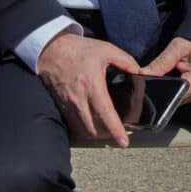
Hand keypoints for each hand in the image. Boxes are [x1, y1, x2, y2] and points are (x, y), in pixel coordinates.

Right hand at [36, 31, 140, 146]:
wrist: (51, 50)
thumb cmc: (77, 49)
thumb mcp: (106, 49)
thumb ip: (126, 61)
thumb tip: (139, 72)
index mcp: (92, 85)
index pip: (105, 113)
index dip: (116, 130)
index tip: (123, 142)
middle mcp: (79, 98)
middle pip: (94, 129)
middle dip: (108, 135)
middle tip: (118, 132)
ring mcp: (68, 104)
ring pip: (83, 130)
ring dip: (96, 133)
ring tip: (106, 129)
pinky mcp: (61, 106)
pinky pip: (74, 125)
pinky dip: (84, 128)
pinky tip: (92, 123)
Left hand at [144, 35, 190, 103]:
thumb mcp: (178, 47)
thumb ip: (161, 62)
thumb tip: (145, 73)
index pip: (173, 95)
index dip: (159, 92)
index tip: (151, 85)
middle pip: (174, 99)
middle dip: (162, 91)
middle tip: (159, 75)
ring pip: (177, 100)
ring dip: (169, 91)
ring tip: (169, 75)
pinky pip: (183, 97)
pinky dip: (176, 90)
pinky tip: (174, 80)